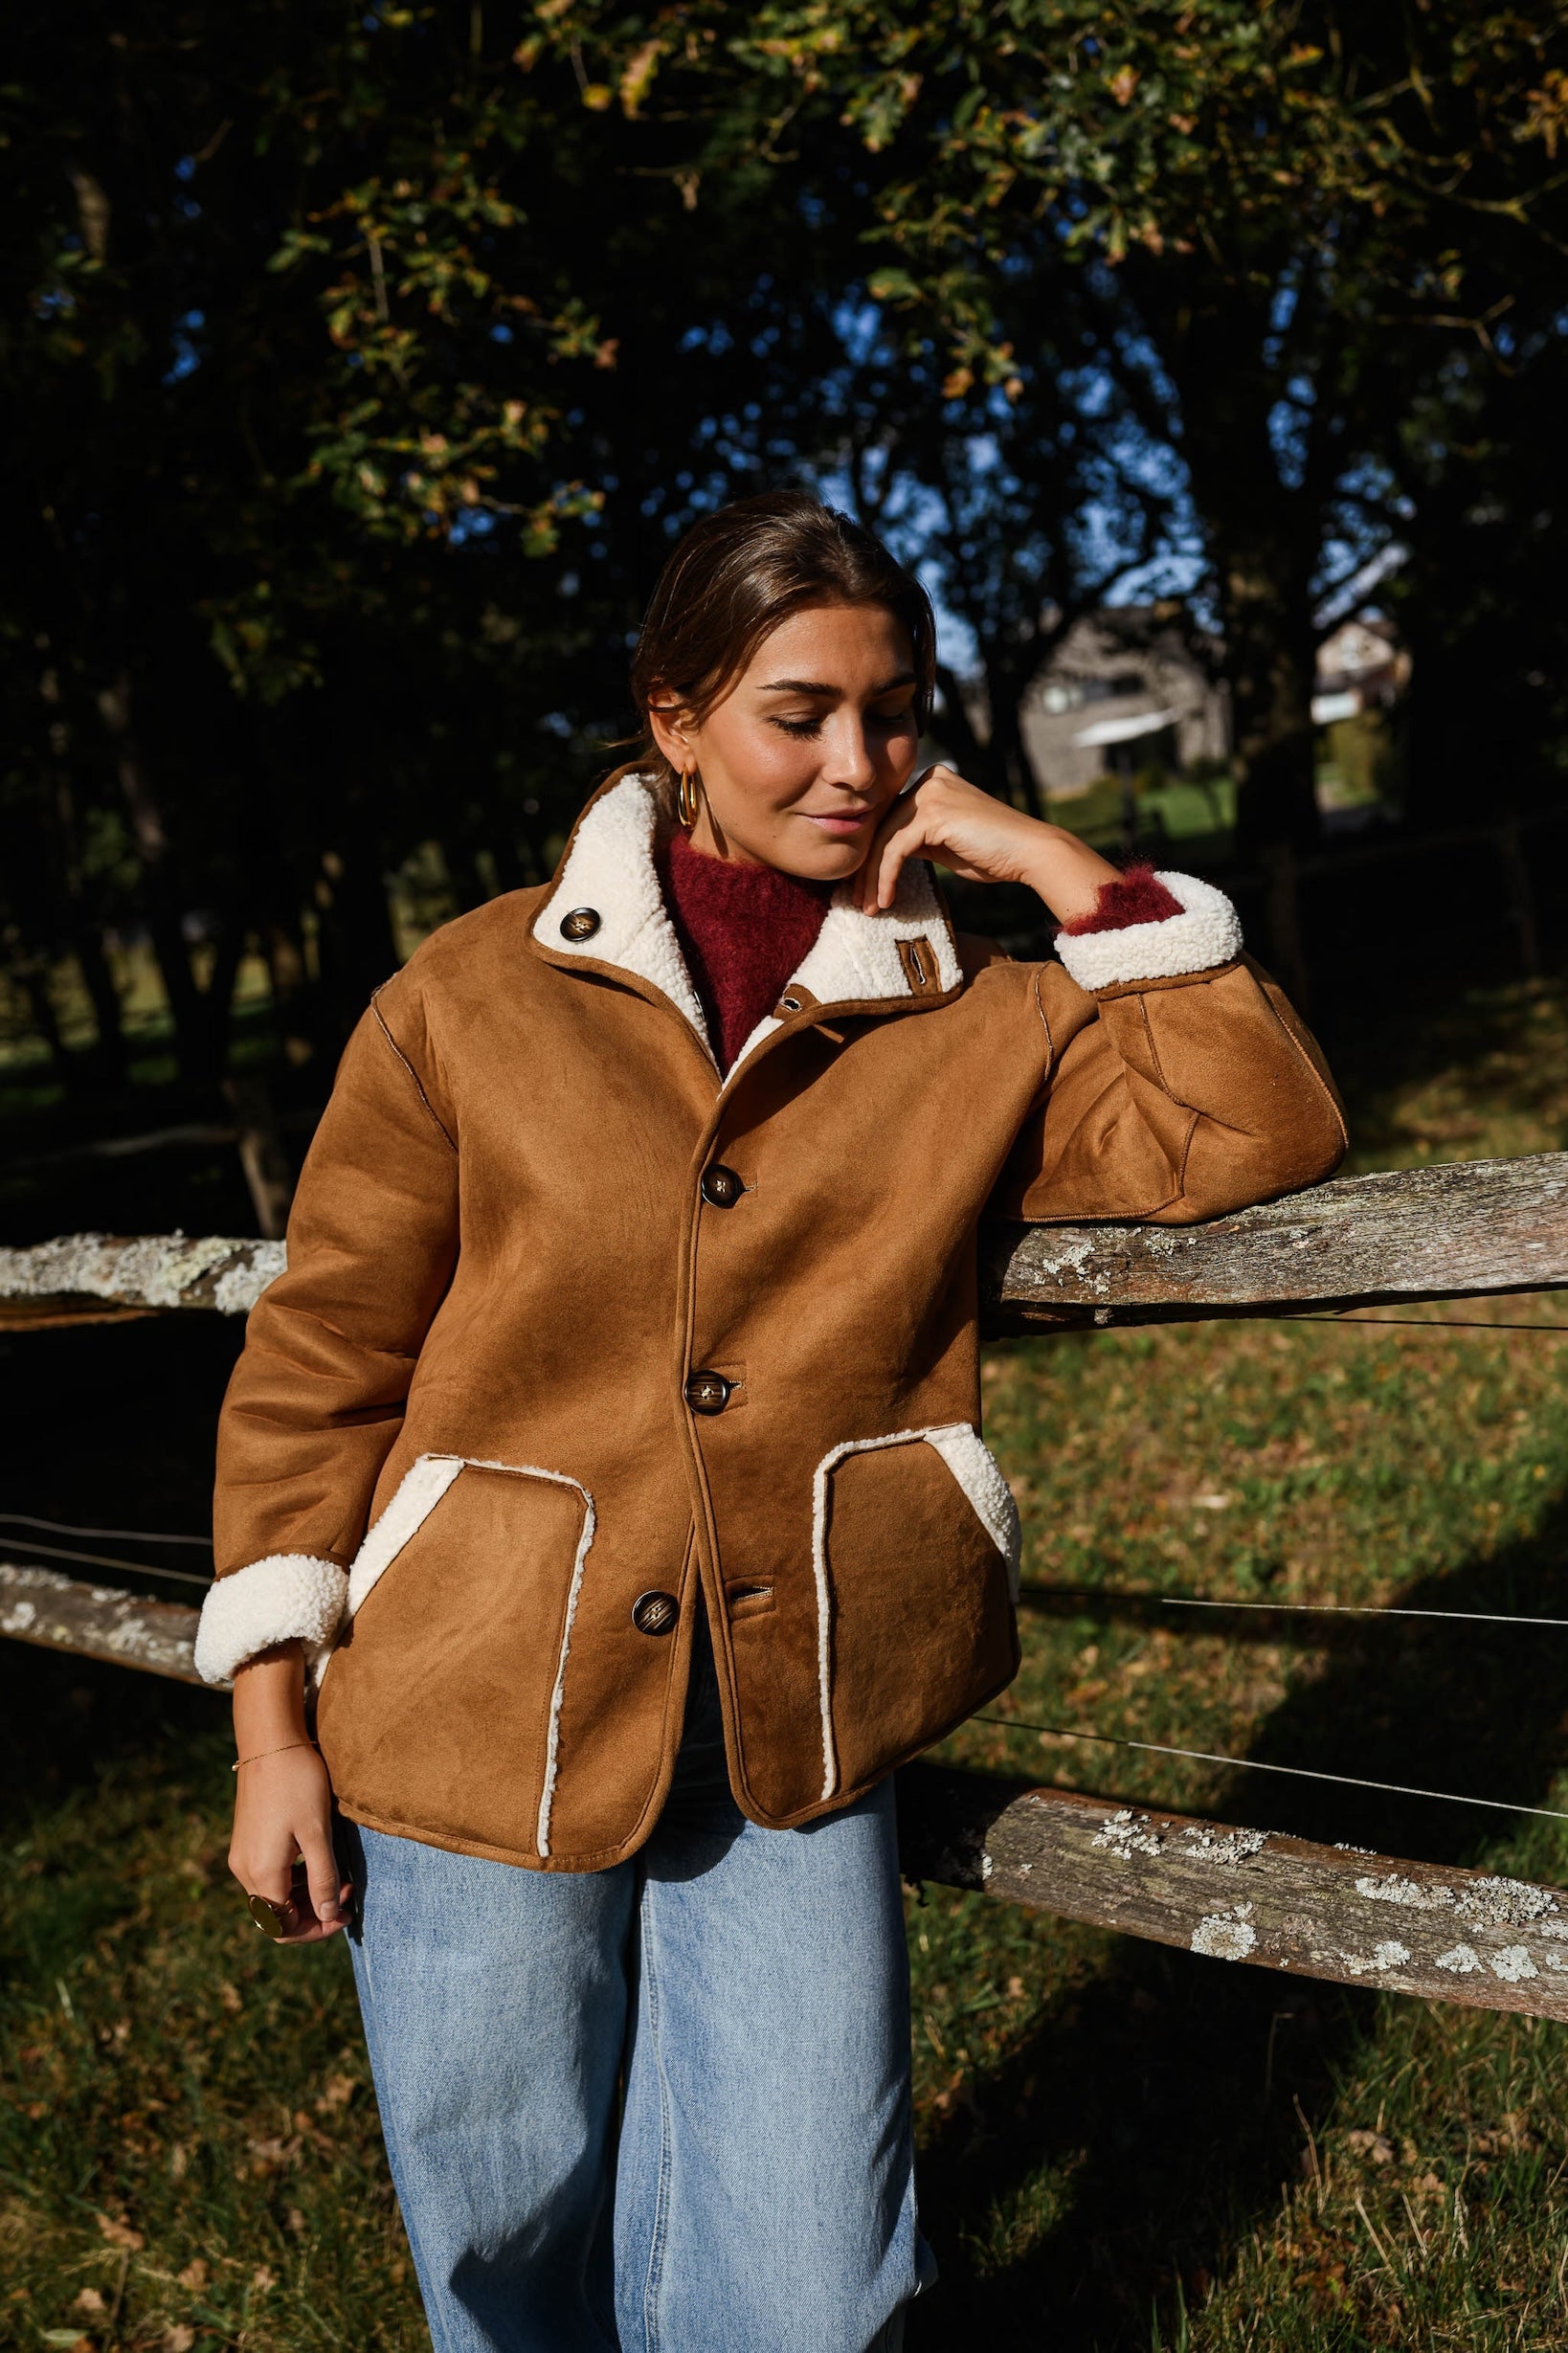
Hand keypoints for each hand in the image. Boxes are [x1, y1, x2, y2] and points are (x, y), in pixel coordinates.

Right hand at [229, 1742, 350, 1943]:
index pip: (283, 1926)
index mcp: (262, 1873)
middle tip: (347, 1894)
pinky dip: (293, 1879)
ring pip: (273, 1896)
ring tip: (339, 1877)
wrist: (270, 1743)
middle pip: (276, 1915)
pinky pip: (269, 1875)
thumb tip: (328, 1915)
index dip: (315, 1929)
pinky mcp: (246, 1841)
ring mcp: (242, 1855)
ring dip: (305, 1895)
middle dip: (313, 1912)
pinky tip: (316, 1861)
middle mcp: (245, 1870)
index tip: (344, 1915)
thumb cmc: (298, 1784)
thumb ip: (323, 1879)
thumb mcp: (318, 1833)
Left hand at [852, 763, 1119, 926]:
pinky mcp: (933, 814)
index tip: (863, 887)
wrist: (1030, 853)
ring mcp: (930, 794)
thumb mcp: (945, 843)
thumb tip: (883, 855)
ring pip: (884, 839)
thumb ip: (917, 839)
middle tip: (856, 901)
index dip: (872, 854)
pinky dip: (886, 877)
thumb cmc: (994, 854)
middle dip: (866, 868)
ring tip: (868, 908)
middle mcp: (929, 781)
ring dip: (871, 878)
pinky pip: (896, 849)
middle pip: (882, 826)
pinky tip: (885, 900)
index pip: (890, 818)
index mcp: (932, 782)